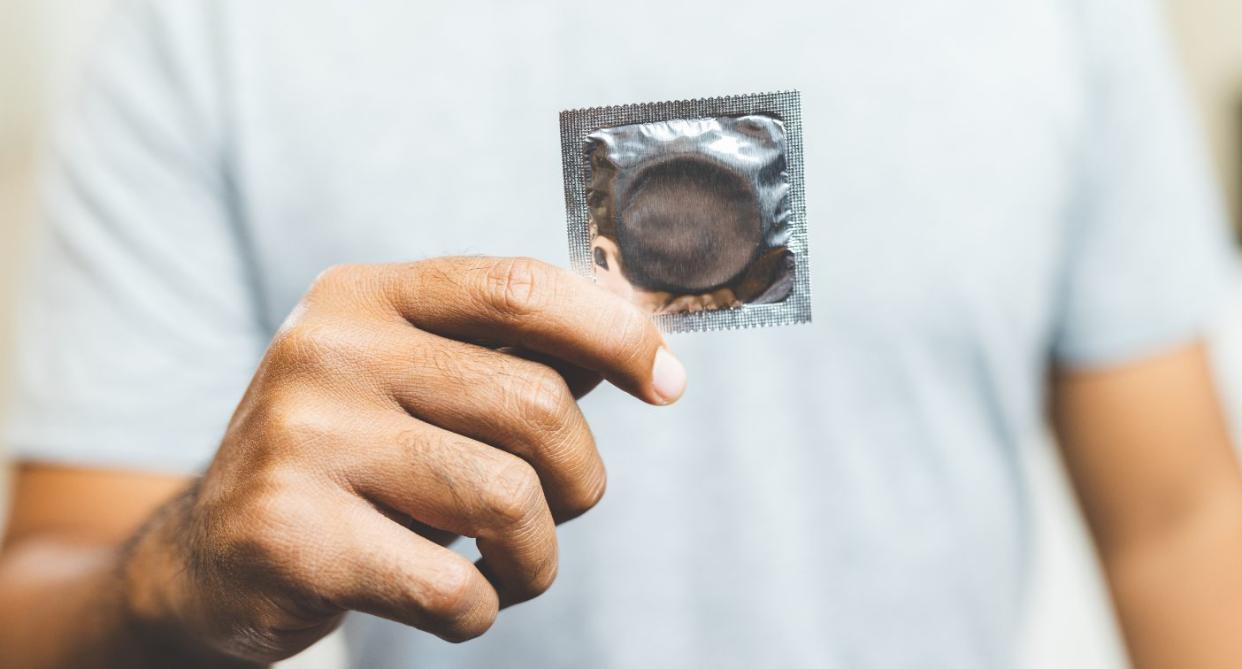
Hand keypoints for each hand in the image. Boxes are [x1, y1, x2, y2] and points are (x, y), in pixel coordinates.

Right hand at [121, 257, 685, 662]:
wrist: (209, 554)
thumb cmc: (348, 461)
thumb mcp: (411, 383)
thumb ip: (508, 356)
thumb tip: (636, 340)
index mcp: (366, 297)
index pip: (520, 288)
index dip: (615, 333)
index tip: (667, 382)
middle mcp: (327, 351)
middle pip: (536, 404)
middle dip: (581, 477)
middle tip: (561, 508)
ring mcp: (302, 440)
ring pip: (509, 498)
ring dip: (538, 556)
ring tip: (511, 565)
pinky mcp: (290, 534)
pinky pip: (453, 586)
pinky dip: (482, 610)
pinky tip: (455, 600)